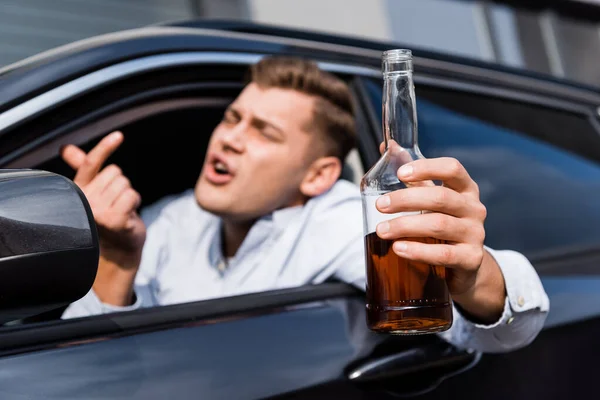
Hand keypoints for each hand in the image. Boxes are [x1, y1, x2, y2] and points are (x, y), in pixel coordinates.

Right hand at [61, 131, 145, 304]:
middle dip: (121, 185)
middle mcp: (84, 200)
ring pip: (125, 184)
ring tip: (121, 209)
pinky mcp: (114, 220)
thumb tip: (66, 148)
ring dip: (129, 195)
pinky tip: (127, 215)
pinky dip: (135, 203)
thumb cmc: (108, 216)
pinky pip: (132, 195)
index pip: (90, 163)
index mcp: (79, 189)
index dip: (104, 148)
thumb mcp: (95, 191)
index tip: (118, 136)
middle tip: (115, 203)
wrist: (118, 248)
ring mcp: (98, 211)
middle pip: (115, 172)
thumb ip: (83, 168)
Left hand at [375, 153, 505, 321]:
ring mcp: (476, 234)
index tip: (400, 173)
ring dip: (405, 226)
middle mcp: (474, 208)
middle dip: (406, 200)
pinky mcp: (471, 259)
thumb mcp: (431, 197)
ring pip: (438, 225)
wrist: (465, 264)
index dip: (426, 168)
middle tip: (379, 205)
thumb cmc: (443, 223)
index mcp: (465, 188)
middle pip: (440, 198)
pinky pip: (443, 254)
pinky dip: (418, 251)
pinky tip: (398, 249)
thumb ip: (412, 175)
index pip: (452, 168)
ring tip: (381, 230)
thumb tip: (387, 145)